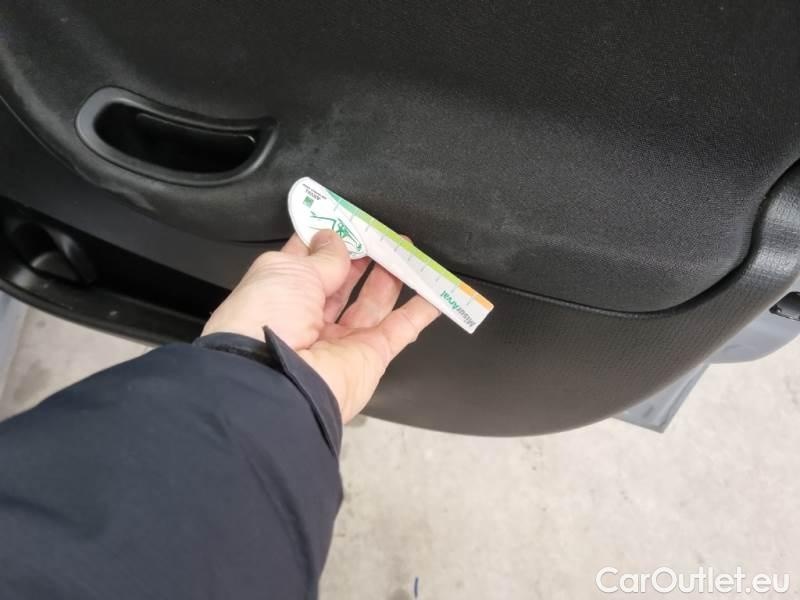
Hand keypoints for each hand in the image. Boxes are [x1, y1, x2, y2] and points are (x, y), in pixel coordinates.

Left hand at [202, 230, 439, 421]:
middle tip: (384, 232)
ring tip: (408, 249)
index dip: (328, 238)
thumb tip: (335, 237)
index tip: (347, 217)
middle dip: (364, 254)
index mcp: (282, 292)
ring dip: (392, 275)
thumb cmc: (268, 316)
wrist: (277, 380)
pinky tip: (438, 291)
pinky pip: (401, 329)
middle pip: (344, 280)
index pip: (308, 259)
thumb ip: (322, 255)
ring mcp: (342, 338)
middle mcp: (310, 316)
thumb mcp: (289, 269)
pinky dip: (422, 311)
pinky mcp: (371, 356)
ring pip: (373, 301)